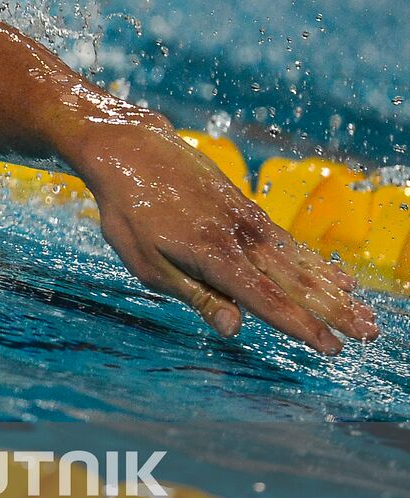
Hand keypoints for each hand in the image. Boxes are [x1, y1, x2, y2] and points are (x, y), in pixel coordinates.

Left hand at [72, 115, 377, 354]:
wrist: (129, 149)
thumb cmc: (128, 213)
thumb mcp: (146, 263)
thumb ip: (196, 295)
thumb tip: (234, 328)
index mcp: (212, 255)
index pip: (265, 298)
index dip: (300, 326)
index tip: (331, 348)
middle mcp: (239, 236)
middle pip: (294, 281)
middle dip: (334, 311)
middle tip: (369, 335)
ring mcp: (247, 220)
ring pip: (300, 262)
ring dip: (335, 290)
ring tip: (367, 314)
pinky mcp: (246, 208)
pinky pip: (288, 241)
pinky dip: (315, 262)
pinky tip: (338, 278)